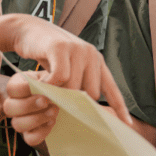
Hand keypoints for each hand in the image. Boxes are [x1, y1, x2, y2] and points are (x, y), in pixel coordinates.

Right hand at [3, 72, 59, 146]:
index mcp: (20, 84)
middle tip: (46, 101)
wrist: (71, 100)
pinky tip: (52, 121)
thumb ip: (53, 74)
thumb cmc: (63, 84)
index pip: (11, 89)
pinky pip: (30, 139)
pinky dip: (42, 132)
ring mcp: (23, 120)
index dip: (24, 89)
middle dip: (28, 105)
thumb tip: (46, 84)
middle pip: (9, 108)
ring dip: (37, 119)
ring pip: (17, 125)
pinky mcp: (32, 134)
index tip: (41, 85)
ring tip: (54, 110)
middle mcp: (17, 103)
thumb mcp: (59, 75)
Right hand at [9, 14, 132, 125]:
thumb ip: (79, 84)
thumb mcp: (69, 69)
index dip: (119, 107)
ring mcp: (77, 49)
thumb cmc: (49, 55)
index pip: (111, 88)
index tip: (127, 124)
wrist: (29, 31)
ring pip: (75, 87)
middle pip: (91, 93)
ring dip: (60, 95)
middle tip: (60, 105)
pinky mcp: (60, 47)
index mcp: (97, 61)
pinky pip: (60, 77)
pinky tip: (42, 85)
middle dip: (76, 103)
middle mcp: (91, 54)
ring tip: (48, 94)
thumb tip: (86, 110)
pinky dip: (50, 85)